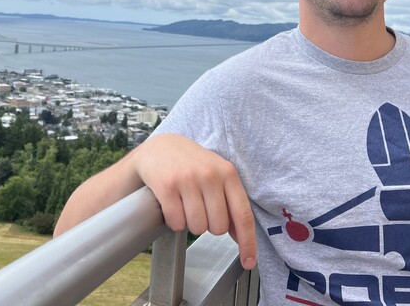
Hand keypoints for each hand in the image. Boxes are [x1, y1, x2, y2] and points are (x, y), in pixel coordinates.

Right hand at [132, 133, 256, 268]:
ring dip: (191, 224)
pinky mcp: (167, 186)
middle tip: (200, 210)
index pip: (243, 215)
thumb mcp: (217, 176)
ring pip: (197, 227)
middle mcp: (210, 175)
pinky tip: (173, 206)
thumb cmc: (193, 165)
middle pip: (218, 227)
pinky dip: (174, 221)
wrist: (161, 147)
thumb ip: (230, 202)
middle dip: (209, 226)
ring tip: (186, 206)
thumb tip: (240, 236)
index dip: (247, 242)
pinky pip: (176, 222)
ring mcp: (188, 180)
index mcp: (228, 173)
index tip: (248, 262)